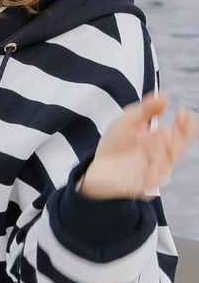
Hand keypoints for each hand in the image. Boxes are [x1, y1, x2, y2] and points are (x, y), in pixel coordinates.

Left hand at [78, 90, 194, 202]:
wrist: (94, 165)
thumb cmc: (115, 142)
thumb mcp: (128, 120)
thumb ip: (146, 109)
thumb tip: (165, 96)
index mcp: (164, 139)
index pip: (184, 132)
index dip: (187, 124)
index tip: (182, 112)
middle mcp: (163, 157)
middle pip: (179, 148)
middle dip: (174, 138)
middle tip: (163, 130)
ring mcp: (154, 172)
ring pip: (166, 164)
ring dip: (157, 150)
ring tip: (143, 138)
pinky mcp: (142, 186)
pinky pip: (153, 182)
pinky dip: (151, 174)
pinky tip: (147, 168)